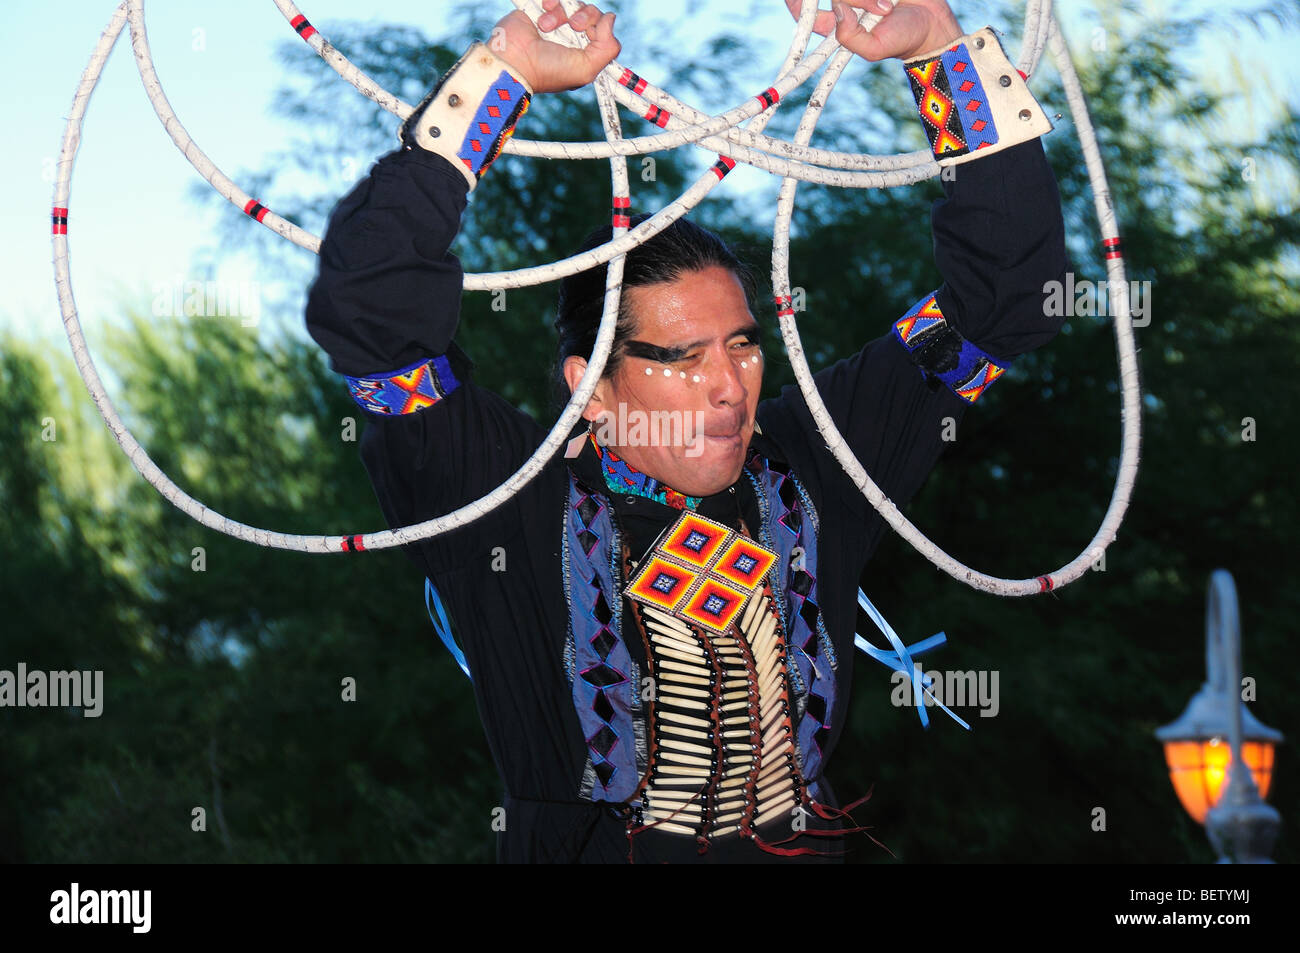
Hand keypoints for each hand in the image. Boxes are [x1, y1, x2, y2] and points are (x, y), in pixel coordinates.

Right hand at [490, 1, 620, 93]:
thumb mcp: (586, 69)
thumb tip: (610, 18)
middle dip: (585, 16)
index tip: (591, 36)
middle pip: (592, 13)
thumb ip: (608, 48)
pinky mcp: (542, 11)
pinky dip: (552, 1)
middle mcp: (572, 38)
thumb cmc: (548, 70)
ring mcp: (557, 24)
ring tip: (547, 26)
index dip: (602, 30)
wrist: (514, 60)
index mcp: (584, 53)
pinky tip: (543, 13)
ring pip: (574, 4)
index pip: (604, 31)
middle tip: (573, 25)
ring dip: (562, 13)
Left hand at [784, 0, 962, 61]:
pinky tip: (893, 0)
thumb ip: (849, 36)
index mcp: (838, 24)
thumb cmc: (903, 41)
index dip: (797, 3)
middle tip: (874, 8)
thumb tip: (837, 7)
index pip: (806, 12)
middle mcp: (847, 4)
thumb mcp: (872, 49)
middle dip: (846, 1)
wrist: (934, 24)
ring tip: (887, 9)